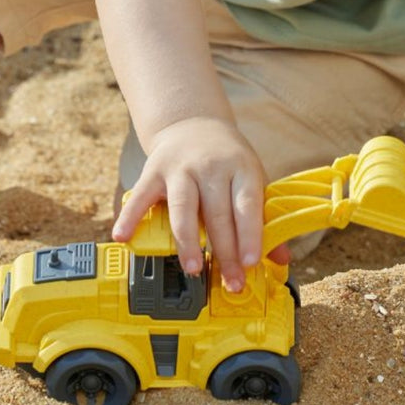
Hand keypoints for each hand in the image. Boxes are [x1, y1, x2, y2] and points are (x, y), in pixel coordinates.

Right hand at [112, 117, 265, 292]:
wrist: (193, 123)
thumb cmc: (227, 160)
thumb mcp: (251, 179)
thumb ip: (263, 218)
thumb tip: (281, 259)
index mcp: (240, 168)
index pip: (247, 204)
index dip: (250, 233)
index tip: (251, 262)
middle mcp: (211, 166)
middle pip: (217, 212)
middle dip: (224, 251)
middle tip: (229, 282)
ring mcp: (180, 168)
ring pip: (183, 206)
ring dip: (187, 240)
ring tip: (193, 269)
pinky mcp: (154, 170)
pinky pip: (140, 195)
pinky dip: (130, 216)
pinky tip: (123, 236)